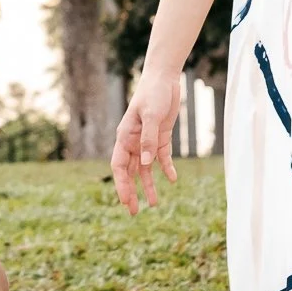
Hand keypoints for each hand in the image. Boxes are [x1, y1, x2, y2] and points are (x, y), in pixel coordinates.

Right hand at [111, 67, 179, 212]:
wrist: (165, 78)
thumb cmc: (154, 93)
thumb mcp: (152, 115)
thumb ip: (149, 139)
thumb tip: (146, 164)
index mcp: (125, 136)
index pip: (119, 166)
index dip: (121, 185)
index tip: (126, 202)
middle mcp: (134, 141)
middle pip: (130, 172)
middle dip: (132, 192)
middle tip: (135, 212)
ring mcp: (147, 140)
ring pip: (146, 169)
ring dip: (149, 185)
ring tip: (154, 204)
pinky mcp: (161, 137)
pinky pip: (162, 158)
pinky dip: (166, 169)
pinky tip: (172, 179)